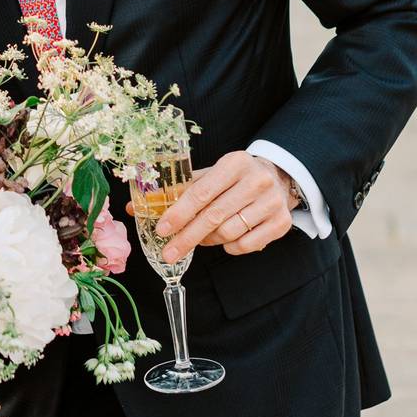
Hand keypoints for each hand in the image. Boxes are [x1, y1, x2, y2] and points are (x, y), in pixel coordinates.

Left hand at [125, 152, 298, 262]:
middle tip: (168, 253)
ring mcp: (272, 202)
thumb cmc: (232, 179)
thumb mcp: (207, 176)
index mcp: (235, 163)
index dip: (179, 213)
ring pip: (229, 232)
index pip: (201, 192)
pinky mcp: (282, 222)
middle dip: (186, 237)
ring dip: (208, 240)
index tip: (161, 230)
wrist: (277, 178)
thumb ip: (174, 191)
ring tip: (200, 238)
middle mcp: (256, 180)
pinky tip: (225, 239)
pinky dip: (229, 247)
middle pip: (214, 216)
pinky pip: (246, 245)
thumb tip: (134, 209)